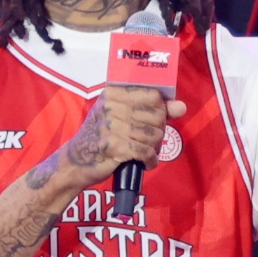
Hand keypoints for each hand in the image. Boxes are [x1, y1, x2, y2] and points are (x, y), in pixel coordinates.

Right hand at [40, 83, 178, 193]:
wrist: (75, 162)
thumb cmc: (101, 137)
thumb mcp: (122, 117)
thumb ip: (153, 109)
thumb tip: (182, 106)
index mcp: (114, 94)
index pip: (153, 96)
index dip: (161, 110)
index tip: (155, 120)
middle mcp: (112, 107)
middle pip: (157, 116)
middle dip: (158, 132)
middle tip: (148, 140)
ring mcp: (112, 127)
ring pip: (154, 136)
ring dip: (154, 148)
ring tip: (145, 151)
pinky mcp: (114, 147)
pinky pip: (146, 152)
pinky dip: (150, 160)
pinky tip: (145, 162)